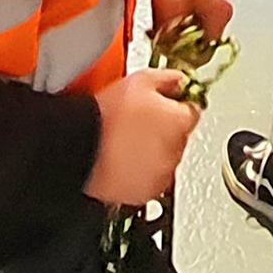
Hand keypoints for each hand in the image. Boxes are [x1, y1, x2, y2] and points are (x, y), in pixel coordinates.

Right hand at [84, 68, 200, 205]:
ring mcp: (161, 173)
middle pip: (179, 136)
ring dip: (155, 152)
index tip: (164, 105)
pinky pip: (151, 181)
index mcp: (180, 121)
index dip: (176, 106)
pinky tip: (125, 161)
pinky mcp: (144, 193)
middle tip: (140, 123)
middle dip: (165, 129)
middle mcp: (176, 150)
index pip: (193, 111)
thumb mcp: (141, 80)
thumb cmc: (107, 116)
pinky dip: (142, 173)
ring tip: (128, 143)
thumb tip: (181, 80)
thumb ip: (168, 78)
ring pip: (166, 159)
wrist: (80, 149)